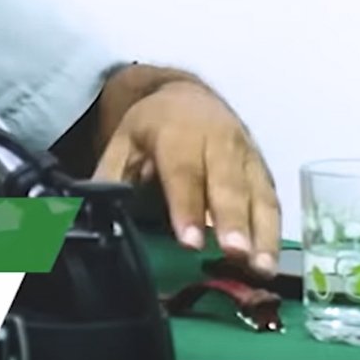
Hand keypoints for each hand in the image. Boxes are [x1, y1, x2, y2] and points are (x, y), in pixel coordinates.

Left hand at [93, 80, 280, 275]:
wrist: (188, 91)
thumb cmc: (153, 124)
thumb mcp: (124, 140)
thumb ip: (110, 176)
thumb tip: (85, 209)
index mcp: (178, 133)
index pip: (183, 173)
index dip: (186, 207)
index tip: (189, 241)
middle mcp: (217, 141)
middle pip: (226, 184)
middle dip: (232, 221)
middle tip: (234, 253)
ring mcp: (245, 153)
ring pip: (256, 193)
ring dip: (262, 232)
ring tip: (261, 267)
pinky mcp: (263, 167)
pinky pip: (271, 199)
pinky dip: (274, 230)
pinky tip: (270, 259)